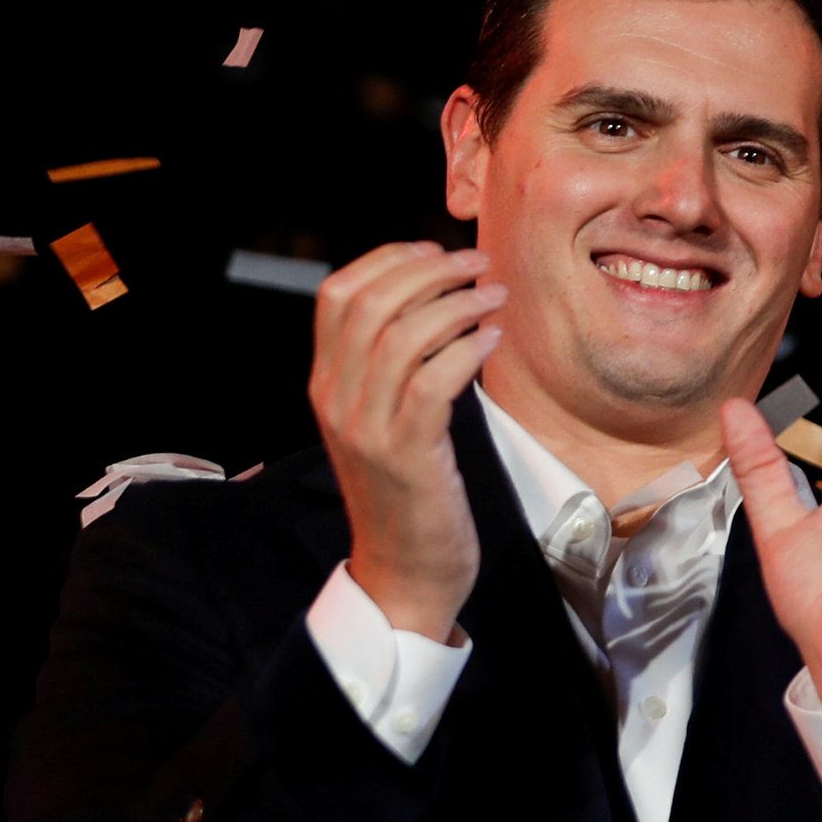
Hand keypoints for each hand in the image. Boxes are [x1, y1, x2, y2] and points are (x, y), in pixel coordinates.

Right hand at [312, 241, 503, 640]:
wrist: (404, 570)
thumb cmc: (409, 491)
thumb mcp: (385, 420)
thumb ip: (391, 366)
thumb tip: (434, 298)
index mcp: (326, 384)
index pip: (336, 295)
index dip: (388, 260)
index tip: (436, 250)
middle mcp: (335, 399)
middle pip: (370, 304)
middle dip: (430, 271)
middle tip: (478, 264)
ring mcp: (366, 427)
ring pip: (402, 335)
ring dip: (457, 303)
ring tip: (496, 296)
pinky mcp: (405, 453)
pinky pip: (433, 380)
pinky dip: (467, 349)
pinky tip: (494, 338)